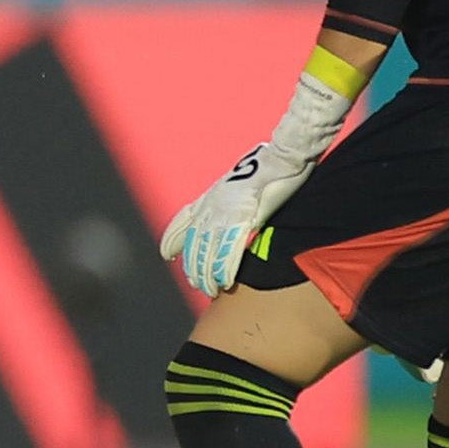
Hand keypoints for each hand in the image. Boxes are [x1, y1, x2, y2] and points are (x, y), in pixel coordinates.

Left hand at [158, 143, 316, 296]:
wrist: (281, 158)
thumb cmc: (268, 167)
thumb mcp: (238, 181)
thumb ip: (228, 198)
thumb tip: (230, 209)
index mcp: (210, 196)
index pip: (183, 220)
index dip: (173, 239)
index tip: (167, 254)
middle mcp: (213, 206)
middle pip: (195, 243)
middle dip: (194, 266)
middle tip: (196, 282)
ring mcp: (227, 214)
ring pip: (209, 252)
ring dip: (208, 274)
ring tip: (210, 290)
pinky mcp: (244, 220)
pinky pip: (230, 251)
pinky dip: (226, 269)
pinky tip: (224, 282)